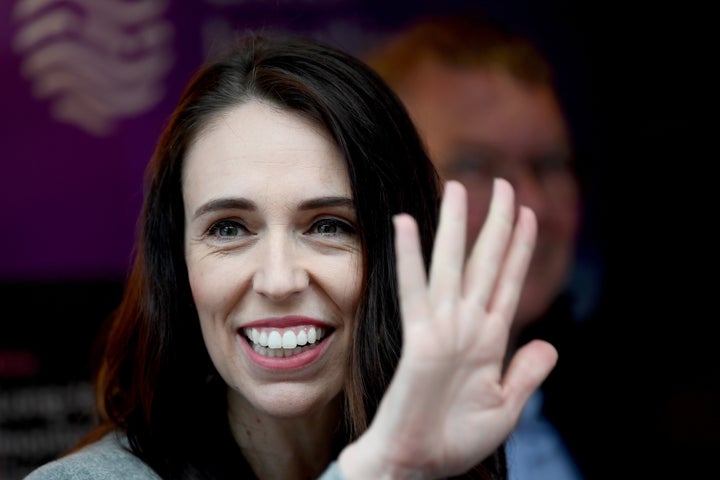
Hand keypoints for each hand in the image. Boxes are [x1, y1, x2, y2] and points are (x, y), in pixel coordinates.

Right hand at [339, 178, 557, 479]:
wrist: (417, 464)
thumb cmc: (454, 440)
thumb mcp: (505, 408)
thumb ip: (526, 374)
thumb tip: (549, 345)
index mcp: (491, 339)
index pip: (509, 282)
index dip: (520, 248)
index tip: (529, 214)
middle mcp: (468, 325)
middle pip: (485, 263)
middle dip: (496, 223)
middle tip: (504, 184)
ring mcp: (443, 328)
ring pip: (453, 266)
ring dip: (456, 226)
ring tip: (459, 187)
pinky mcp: (420, 340)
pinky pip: (416, 291)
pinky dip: (411, 258)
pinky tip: (408, 225)